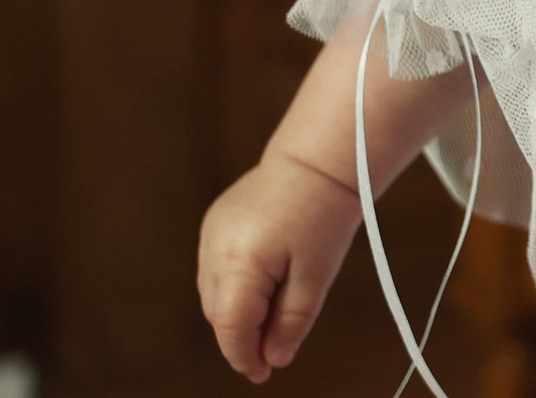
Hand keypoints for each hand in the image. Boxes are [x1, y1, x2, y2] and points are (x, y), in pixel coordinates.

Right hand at [197, 151, 361, 381]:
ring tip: (273, 314)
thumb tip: (274, 360)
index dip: (243, 356)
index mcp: (241, 262)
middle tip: (273, 350)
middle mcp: (215, 249)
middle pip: (219, 315)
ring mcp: (210, 235)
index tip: (262, 375)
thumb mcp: (318, 274)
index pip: (230, 327)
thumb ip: (292, 321)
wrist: (318, 160)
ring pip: (214, 295)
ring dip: (236, 313)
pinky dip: (233, 287)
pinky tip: (262, 285)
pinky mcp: (214, 224)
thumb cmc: (325, 213)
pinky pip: (216, 270)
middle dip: (242, 337)